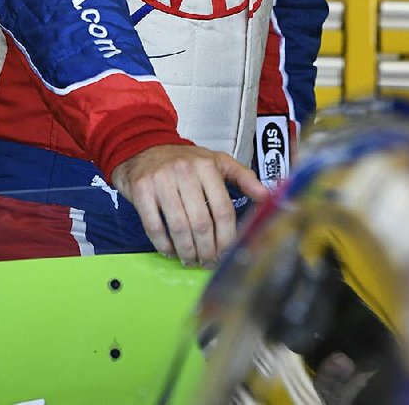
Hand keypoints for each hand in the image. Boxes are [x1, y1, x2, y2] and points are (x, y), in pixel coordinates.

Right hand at [112, 144, 266, 267]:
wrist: (144, 147)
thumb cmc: (184, 160)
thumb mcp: (217, 161)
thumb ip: (243, 177)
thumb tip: (267, 195)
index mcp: (206, 166)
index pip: (223, 210)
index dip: (226, 238)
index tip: (226, 252)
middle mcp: (184, 171)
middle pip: (201, 223)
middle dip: (207, 250)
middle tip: (207, 261)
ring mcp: (161, 181)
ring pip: (178, 228)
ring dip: (187, 251)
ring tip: (191, 259)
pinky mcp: (141, 190)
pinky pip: (154, 226)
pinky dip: (163, 244)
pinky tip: (170, 250)